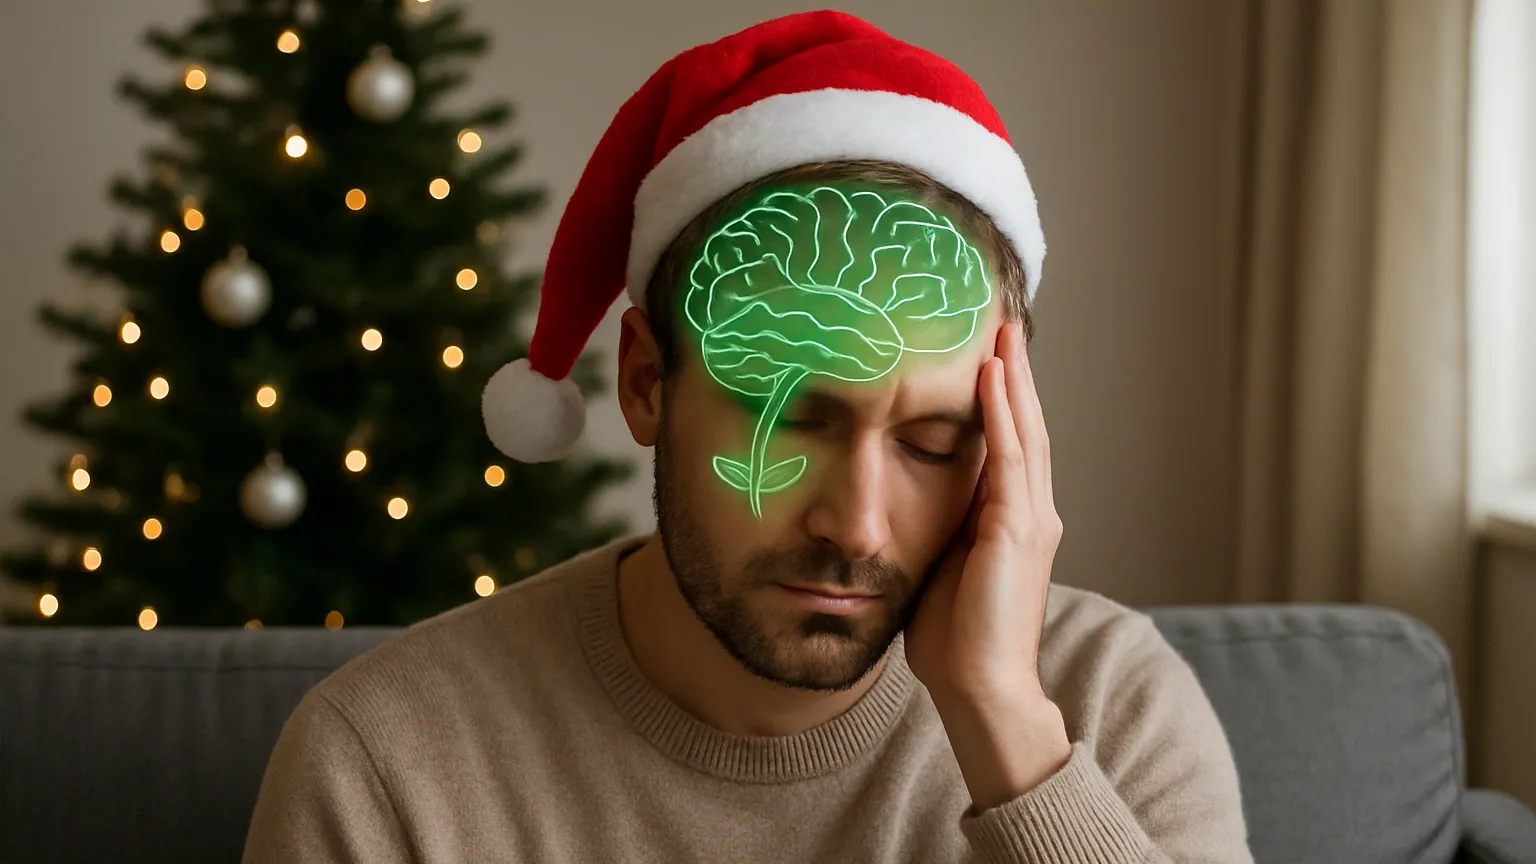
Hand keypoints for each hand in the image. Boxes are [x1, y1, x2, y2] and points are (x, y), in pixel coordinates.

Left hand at [904, 321, 1069, 808]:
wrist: (980, 687)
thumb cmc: (955, 639)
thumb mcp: (940, 566)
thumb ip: (937, 529)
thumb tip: (903, 501)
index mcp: (1012, 522)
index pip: (1011, 446)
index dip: (1003, 401)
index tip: (985, 356)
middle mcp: (1031, 513)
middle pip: (1027, 427)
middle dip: (1015, 375)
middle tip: (1004, 324)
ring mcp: (1030, 519)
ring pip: (1026, 432)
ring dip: (1013, 380)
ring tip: (1002, 333)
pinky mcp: (1017, 530)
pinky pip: (1012, 459)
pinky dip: (1005, 414)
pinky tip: (992, 377)